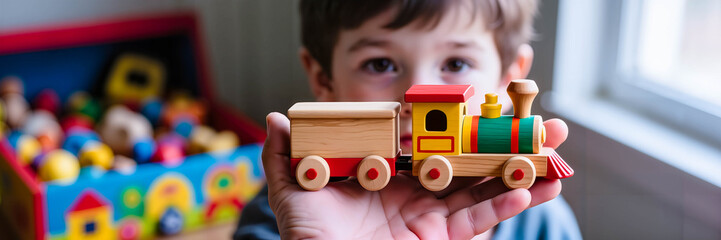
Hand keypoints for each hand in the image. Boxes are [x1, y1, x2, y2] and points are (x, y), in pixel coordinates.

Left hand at [262, 112, 566, 239]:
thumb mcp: (292, 195)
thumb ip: (284, 158)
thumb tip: (278, 118)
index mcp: (387, 171)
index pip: (426, 140)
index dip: (453, 122)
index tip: (481, 102)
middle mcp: (415, 190)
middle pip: (465, 159)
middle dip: (501, 142)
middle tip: (537, 122)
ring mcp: (433, 216)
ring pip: (482, 188)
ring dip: (517, 170)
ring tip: (550, 151)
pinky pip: (479, 222)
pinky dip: (506, 206)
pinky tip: (532, 187)